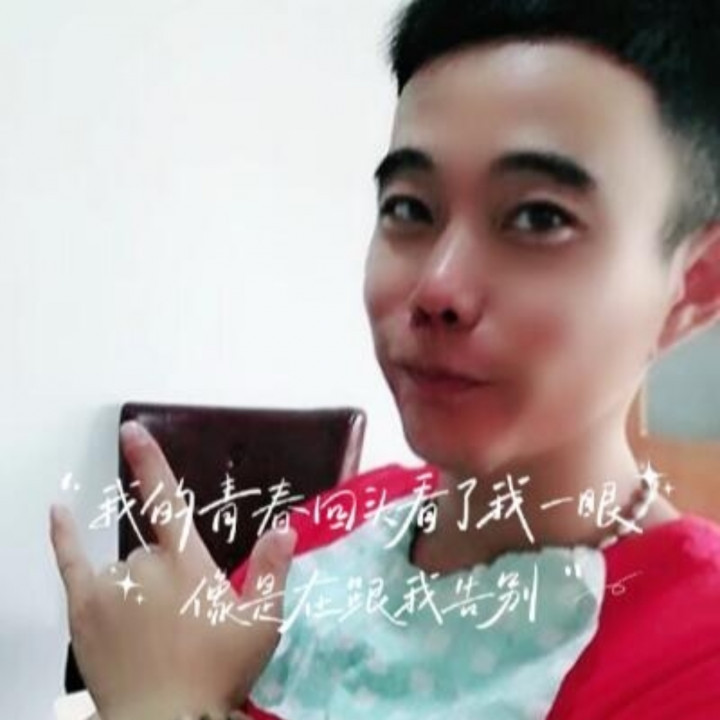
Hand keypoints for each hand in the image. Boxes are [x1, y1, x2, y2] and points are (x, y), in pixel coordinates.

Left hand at [50, 420, 296, 719]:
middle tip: (183, 624)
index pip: (167, 501)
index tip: (131, 429)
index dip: (149, 462)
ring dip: (139, 585)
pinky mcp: (83, 608)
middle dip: (169, 576)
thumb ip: (272, 571)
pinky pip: (71, 562)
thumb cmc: (216, 672)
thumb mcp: (260, 625)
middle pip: (153, 550)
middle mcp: (145, 564)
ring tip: (153, 632)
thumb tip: (286, 526)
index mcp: (188, 563)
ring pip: (125, 565)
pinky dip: (65, 536)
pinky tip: (59, 512)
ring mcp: (109, 584)